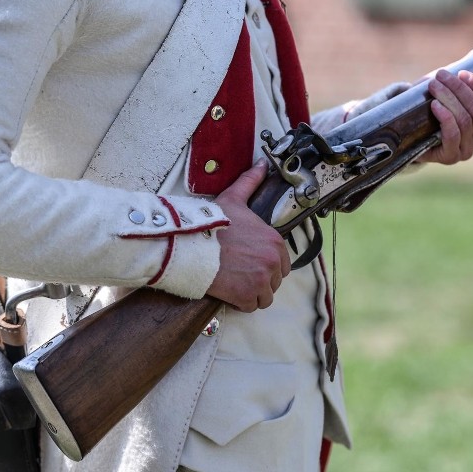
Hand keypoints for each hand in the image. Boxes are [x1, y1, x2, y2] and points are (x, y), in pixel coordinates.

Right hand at [207, 160, 290, 311]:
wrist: (190, 244)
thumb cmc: (210, 222)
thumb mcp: (233, 199)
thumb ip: (250, 183)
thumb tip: (261, 164)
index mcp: (274, 241)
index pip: (282, 264)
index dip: (265, 265)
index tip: (249, 262)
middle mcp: (273, 261)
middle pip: (274, 281)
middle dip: (259, 280)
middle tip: (239, 272)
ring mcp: (261, 280)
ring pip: (264, 296)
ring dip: (252, 293)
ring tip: (234, 282)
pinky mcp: (247, 295)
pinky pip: (252, 306)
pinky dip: (242, 303)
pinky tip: (230, 292)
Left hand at [417, 68, 472, 164]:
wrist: (409, 132)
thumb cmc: (434, 106)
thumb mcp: (452, 85)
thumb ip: (472, 65)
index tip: (461, 72)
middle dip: (458, 89)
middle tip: (440, 76)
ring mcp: (467, 150)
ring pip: (464, 120)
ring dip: (448, 99)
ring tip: (433, 86)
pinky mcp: (450, 157)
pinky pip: (453, 135)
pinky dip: (445, 117)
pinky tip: (435, 106)